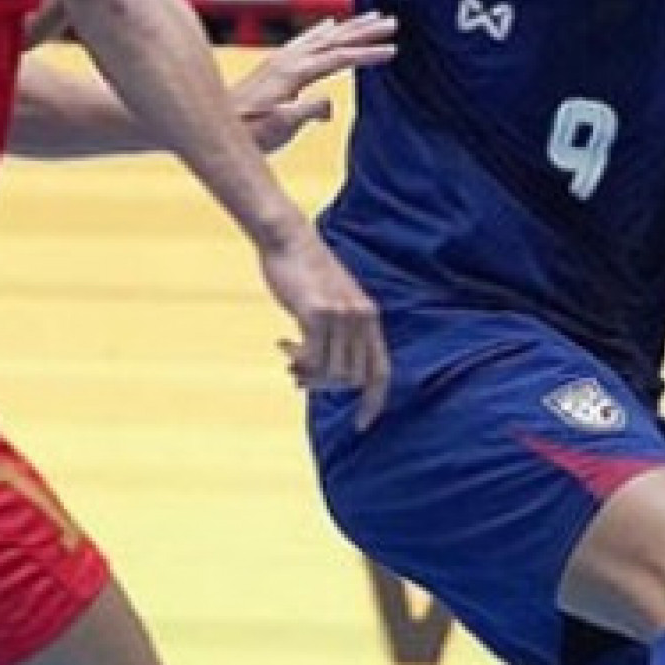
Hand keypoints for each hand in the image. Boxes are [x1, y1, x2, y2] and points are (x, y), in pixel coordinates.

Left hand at [231, 12, 395, 153]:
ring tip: (373, 16)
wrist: (213, 129)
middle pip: (334, 39)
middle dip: (365, 30)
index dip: (366, 54)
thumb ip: (306, 113)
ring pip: (322, 36)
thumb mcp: (278, 129)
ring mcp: (280, 59)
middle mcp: (288, 60)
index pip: (338, 57)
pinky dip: (323, 30)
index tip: (393, 51)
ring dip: (349, 26)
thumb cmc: (248, 135)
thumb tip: (330, 105)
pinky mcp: (274, 64)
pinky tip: (330, 24)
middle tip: (393, 22)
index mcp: (293, 73)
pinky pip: (307, 39)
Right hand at [260, 225, 390, 426]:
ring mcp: (341, 316)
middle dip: (323, 387)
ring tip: (289, 360)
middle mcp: (361, 318)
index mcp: (370, 317)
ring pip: (329, 371)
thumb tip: (324, 373)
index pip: (381, 371)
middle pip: (350, 379)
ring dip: (306, 373)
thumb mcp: (333, 302)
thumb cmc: (306, 271)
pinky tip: (283, 344)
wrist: (289, 238)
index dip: (374, 402)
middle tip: (297, 378)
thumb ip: (338, 332)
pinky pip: (311, 357)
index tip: (362, 425)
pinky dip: (297, 360)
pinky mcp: (317, 313)